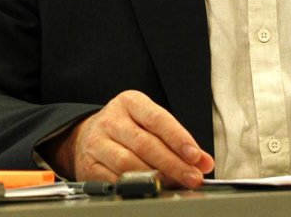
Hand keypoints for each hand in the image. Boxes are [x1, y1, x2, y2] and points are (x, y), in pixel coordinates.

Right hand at [46, 90, 213, 187]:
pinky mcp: (89, 166)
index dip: (178, 139)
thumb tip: (203, 162)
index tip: (196, 156)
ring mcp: (97, 142)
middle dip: (173, 164)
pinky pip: (114, 179)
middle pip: (145, 144)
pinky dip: (134, 187)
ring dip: (155, 177)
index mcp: (130, 102)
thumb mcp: (150, 123)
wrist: (87, 136)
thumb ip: (176, 140)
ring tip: (174, 184)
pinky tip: (149, 189)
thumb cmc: (127, 129)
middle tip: (192, 177)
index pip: (158, 119)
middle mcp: (111, 120)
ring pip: (128, 163)